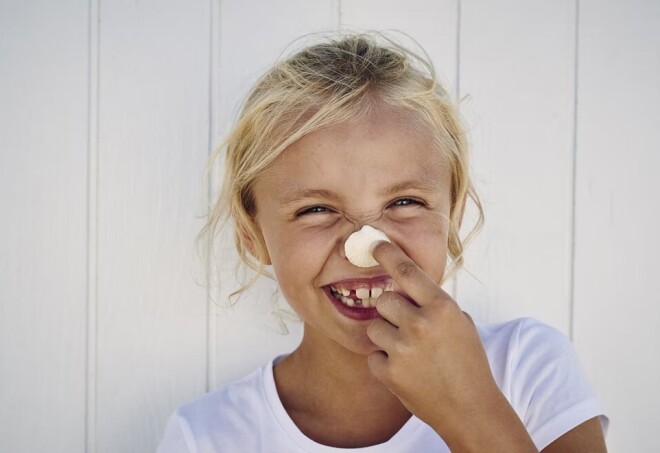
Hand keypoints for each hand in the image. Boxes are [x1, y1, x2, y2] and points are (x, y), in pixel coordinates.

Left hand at [367, 241, 536, 451]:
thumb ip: (433, 303)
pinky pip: (373, 355)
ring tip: (409, 351)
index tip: (373, 243)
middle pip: (384, 300)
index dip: (387, 254)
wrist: (471, 409)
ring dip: (386, 336)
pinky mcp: (390, 372)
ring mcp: (403, 349)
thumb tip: (404, 283)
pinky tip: (407, 371)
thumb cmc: (468, 362)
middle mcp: (421, 324)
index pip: (406, 271)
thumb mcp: (459, 323)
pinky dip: (385, 363)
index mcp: (442, 307)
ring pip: (374, 327)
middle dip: (391, 311)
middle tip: (408, 327)